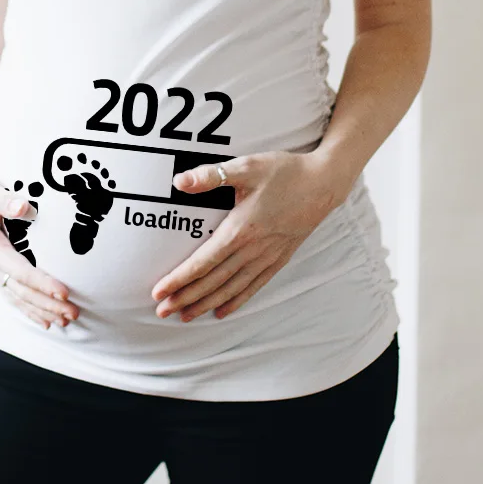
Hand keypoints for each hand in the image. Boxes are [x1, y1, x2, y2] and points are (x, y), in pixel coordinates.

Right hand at [0, 164, 79, 329]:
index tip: (64, 292)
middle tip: (73, 314)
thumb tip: (24, 208)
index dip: (41, 283)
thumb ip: (3, 198)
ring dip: (41, 310)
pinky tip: (45, 321)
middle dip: (46, 304)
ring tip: (65, 322)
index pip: (18, 270)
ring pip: (16, 296)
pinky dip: (29, 308)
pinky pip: (12, 293)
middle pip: (19, 290)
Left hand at [151, 150, 347, 321]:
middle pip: (213, 281)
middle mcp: (253, 249)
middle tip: (162, 311)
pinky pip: (254, 286)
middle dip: (186, 298)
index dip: (179, 279)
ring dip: (206, 304)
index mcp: (241, 229)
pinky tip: (222, 311)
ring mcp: (268, 256)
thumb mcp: (246, 166)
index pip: (203, 262)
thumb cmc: (284, 172)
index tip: (158, 292)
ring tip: (185, 316)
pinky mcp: (279, 258)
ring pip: (232, 288)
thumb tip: (180, 181)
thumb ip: (212, 175)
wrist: (324, 182)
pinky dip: (236, 301)